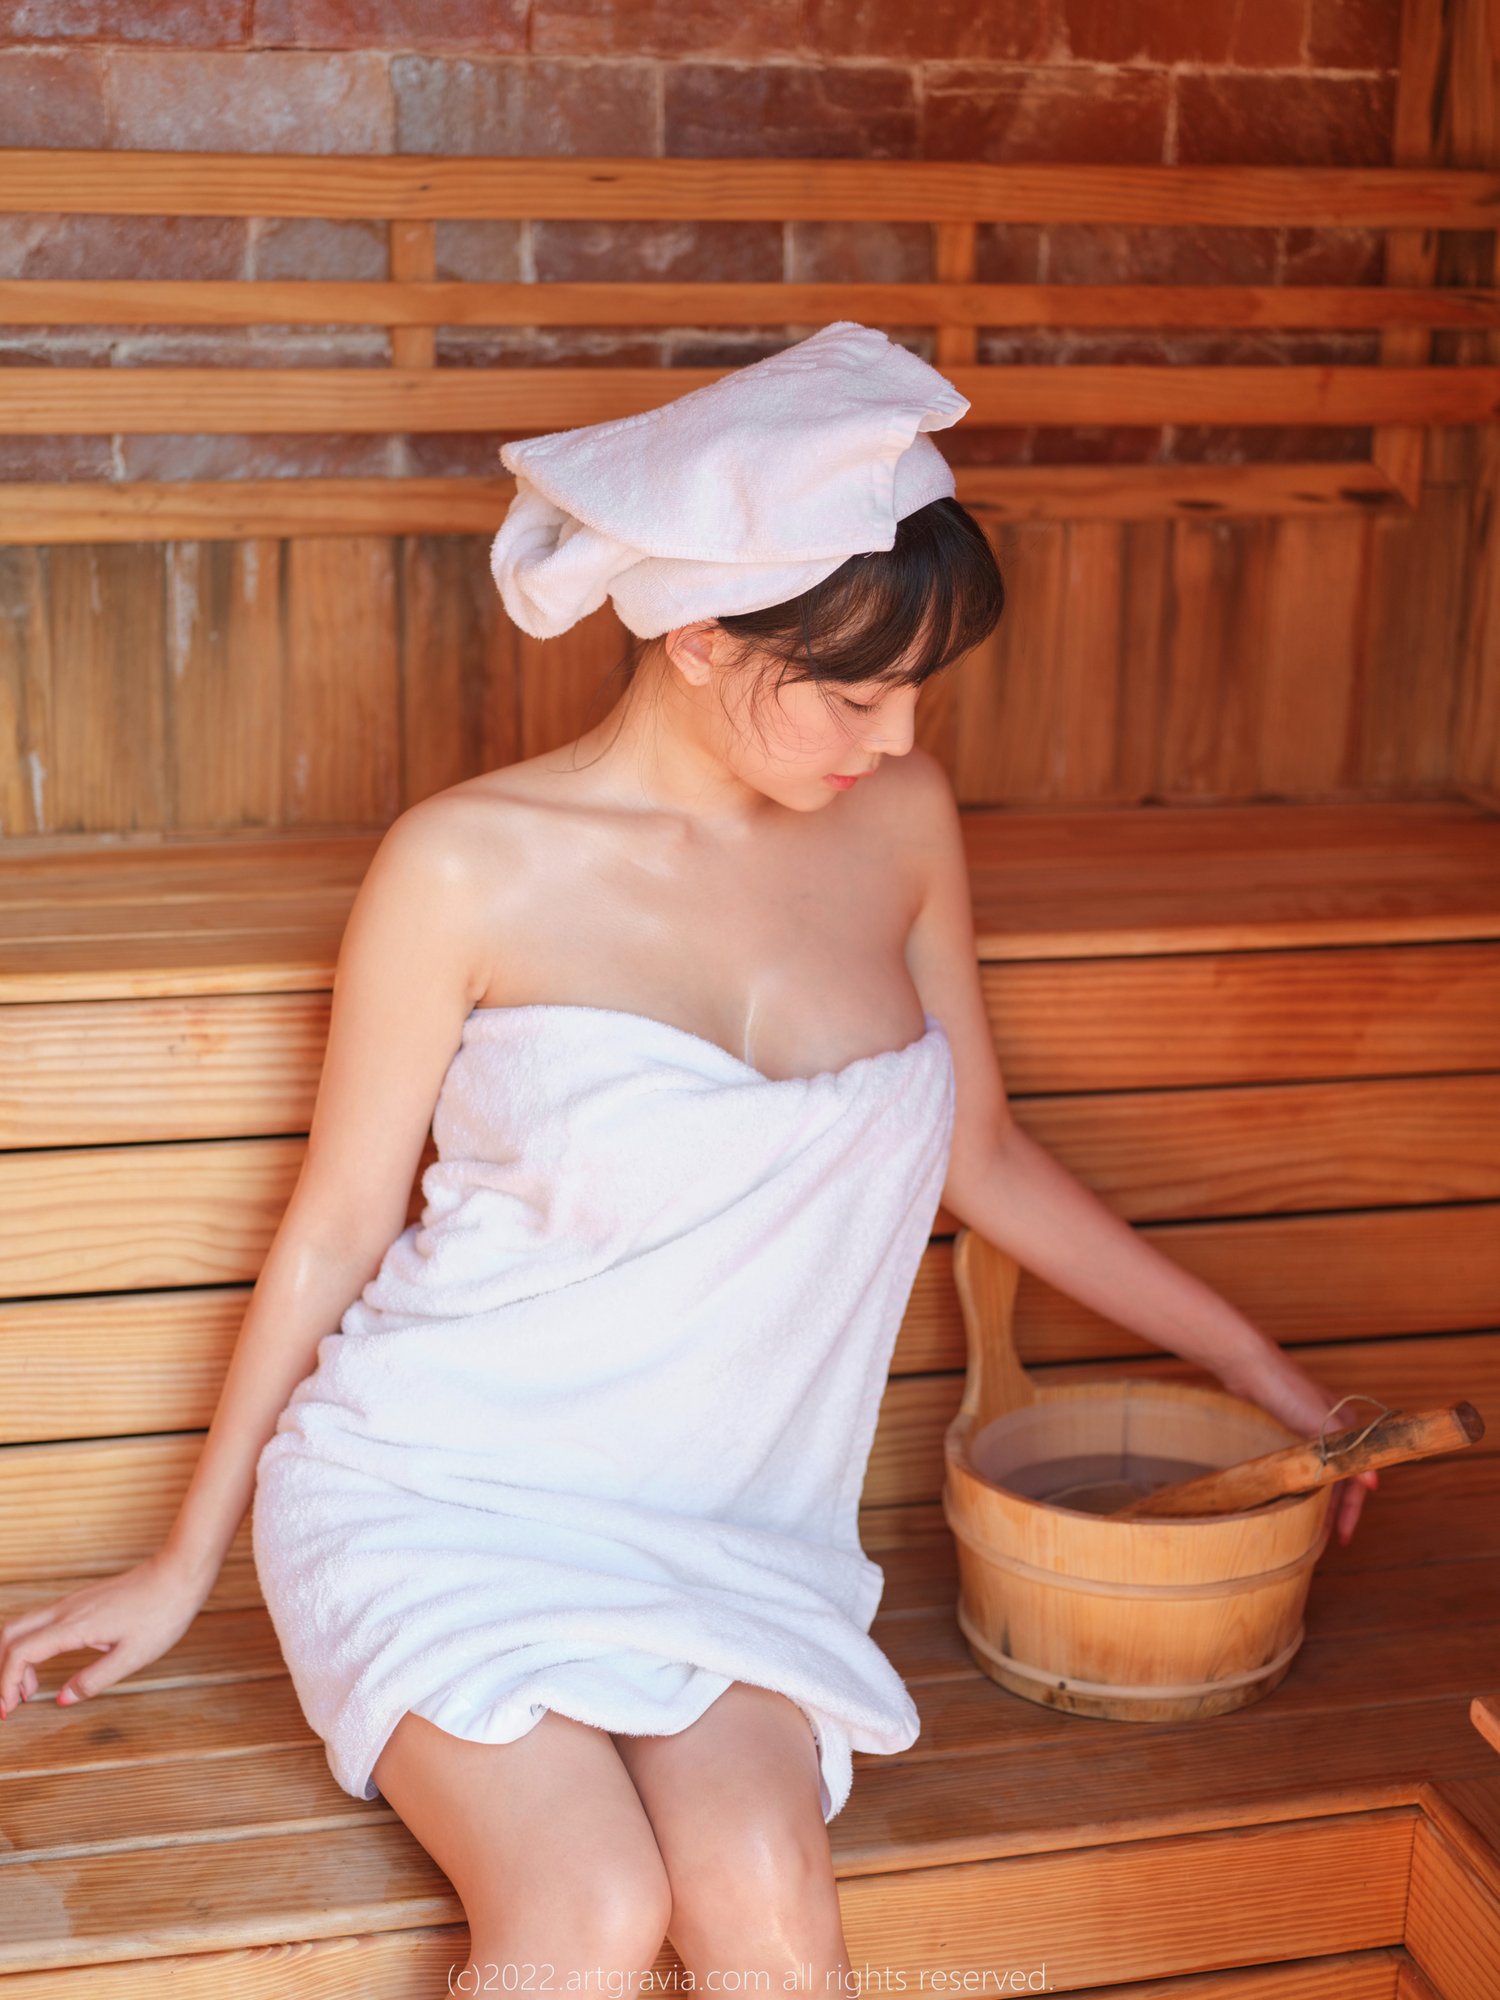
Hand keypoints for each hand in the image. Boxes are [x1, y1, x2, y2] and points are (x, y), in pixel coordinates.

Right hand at [0, 1549, 210, 1714]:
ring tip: (27, 1692)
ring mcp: (71, 1603)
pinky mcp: (80, 1602)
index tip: (7, 1710)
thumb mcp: (132, 1657)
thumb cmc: (162, 1613)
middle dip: (1, 1670)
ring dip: (14, 1659)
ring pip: (23, 1627)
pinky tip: (44, 1667)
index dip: (5, 1684)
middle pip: (10, 1635)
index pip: (19, 1653)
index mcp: (73, 1626)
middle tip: (8, 1703)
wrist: (180, 1574)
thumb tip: (62, 1699)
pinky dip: (30, 1647)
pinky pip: (40, 1623)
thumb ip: (93, 1680)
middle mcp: (65, 1610)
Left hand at [1222, 1355, 1379, 1547]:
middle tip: (1334, 1536)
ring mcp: (1313, 1427)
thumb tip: (1373, 1483)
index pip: (1359, 1476)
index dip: (1354, 1507)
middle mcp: (1336, 1428)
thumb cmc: (1285, 1388)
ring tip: (1318, 1524)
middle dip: (1341, 1508)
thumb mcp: (1320, 1420)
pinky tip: (1300, 1494)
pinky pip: (1307, 1462)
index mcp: (1349, 1426)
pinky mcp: (1291, 1425)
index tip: (1345, 1533)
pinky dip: (1308, 1481)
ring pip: (1326, 1471)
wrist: (1248, 1365)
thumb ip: (1346, 1450)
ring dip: (1325, 1498)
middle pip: (1344, 1476)